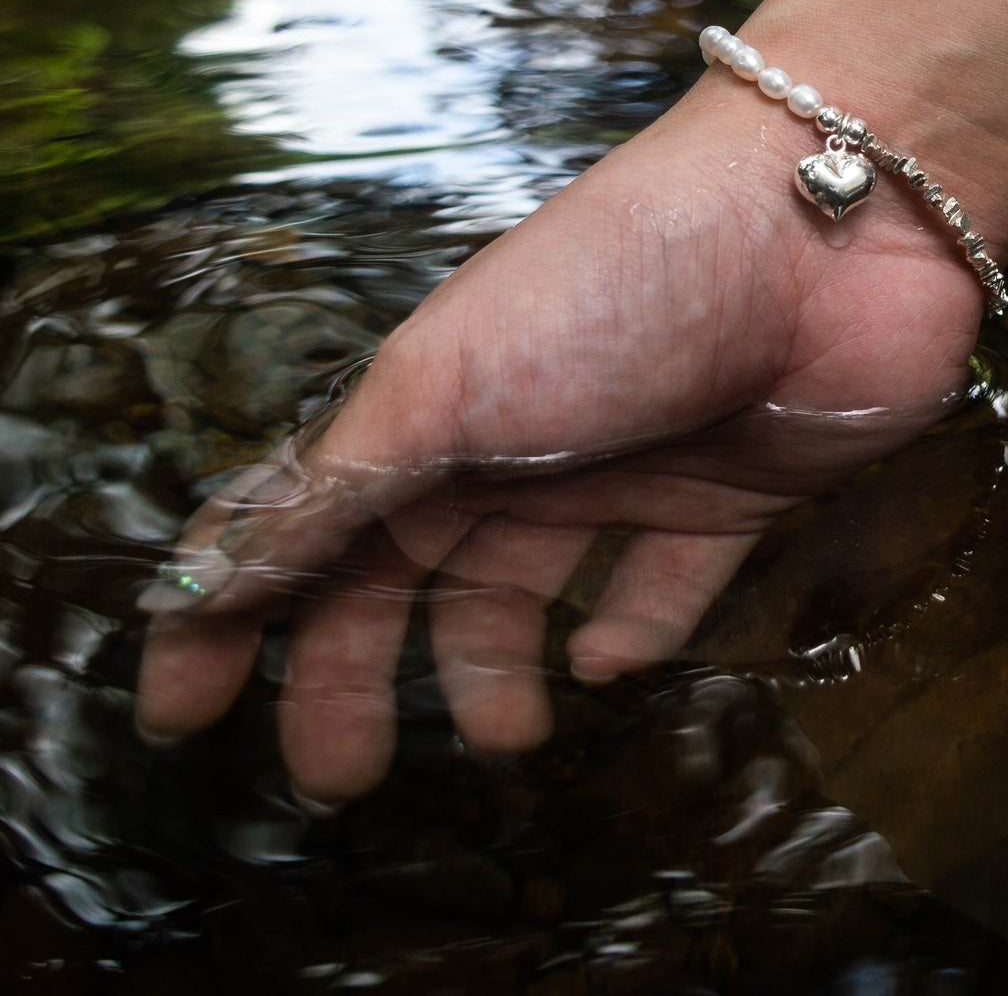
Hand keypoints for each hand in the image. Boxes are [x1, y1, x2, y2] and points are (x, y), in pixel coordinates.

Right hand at [133, 82, 986, 805]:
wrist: (829, 226)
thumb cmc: (616, 283)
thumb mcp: (445, 387)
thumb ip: (335, 496)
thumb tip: (208, 587)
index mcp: (425, 407)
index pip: (301, 526)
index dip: (229, 618)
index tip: (177, 721)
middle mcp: (512, 442)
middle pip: (403, 581)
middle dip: (355, 678)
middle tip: (337, 780)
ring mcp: (623, 469)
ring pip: (527, 595)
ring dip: (494, 672)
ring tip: (504, 738)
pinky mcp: (730, 496)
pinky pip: (666, 588)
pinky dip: (634, 632)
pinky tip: (614, 661)